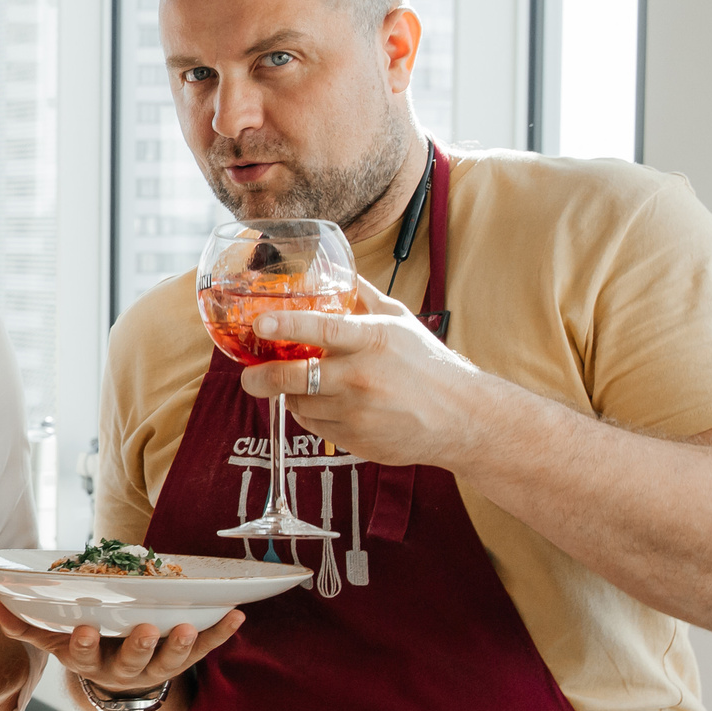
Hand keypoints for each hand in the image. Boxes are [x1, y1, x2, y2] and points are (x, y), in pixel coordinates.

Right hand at [0, 604, 242, 694]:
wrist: (122, 678)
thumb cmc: (88, 647)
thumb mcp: (57, 641)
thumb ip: (29, 627)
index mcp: (92, 662)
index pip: (85, 656)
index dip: (85, 644)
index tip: (85, 629)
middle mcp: (125, 670)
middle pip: (133, 663)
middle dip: (139, 647)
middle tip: (146, 630)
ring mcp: (157, 668)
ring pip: (170, 661)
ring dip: (180, 645)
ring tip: (186, 627)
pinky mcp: (183, 659)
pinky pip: (205, 649)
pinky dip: (222, 633)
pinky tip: (238, 614)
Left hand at [241, 283, 490, 466]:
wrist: (462, 418)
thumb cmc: (427, 364)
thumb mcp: (399, 320)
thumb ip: (362, 297)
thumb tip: (335, 270)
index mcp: (373, 340)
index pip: (323, 329)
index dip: (287, 325)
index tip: (260, 322)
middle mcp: (362, 377)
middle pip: (293, 377)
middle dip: (261, 377)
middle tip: (249, 375)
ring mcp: (358, 413)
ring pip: (299, 405)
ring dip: (293, 396)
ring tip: (306, 386)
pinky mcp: (356, 440)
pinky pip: (315, 427)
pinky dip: (312, 415)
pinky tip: (328, 405)